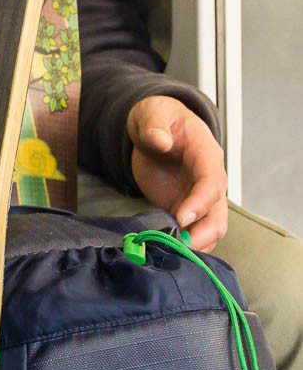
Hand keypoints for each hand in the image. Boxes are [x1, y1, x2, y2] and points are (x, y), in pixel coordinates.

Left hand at [127, 96, 227, 252]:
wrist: (154, 130)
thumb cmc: (158, 119)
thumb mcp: (152, 114)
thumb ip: (155, 126)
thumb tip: (160, 141)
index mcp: (205, 154)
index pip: (212, 182)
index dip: (200, 202)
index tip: (182, 218)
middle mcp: (209, 180)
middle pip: (218, 215)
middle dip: (202, 235)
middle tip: (178, 248)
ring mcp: (199, 199)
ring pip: (209, 230)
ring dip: (194, 246)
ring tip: (170, 255)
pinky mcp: (185, 210)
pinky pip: (193, 234)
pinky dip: (184, 247)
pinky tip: (166, 254)